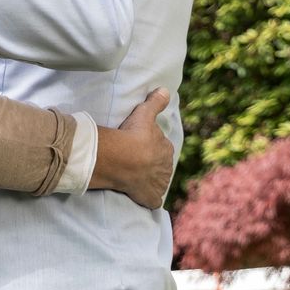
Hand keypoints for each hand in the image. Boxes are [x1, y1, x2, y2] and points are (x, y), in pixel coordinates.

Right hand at [90, 89, 174, 209]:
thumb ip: (155, 102)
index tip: (139, 145)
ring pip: (157, 181)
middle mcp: (166, 167)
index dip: (151, 146)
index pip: (161, 147)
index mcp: (167, 149)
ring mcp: (159, 184)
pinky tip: (141, 196)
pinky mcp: (150, 197)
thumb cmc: (133, 135)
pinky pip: (152, 200)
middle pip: (160, 165)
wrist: (122, 159)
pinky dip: (149, 198)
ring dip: (150, 180)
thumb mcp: (144, 114)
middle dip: (151, 164)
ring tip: (134, 176)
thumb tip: (165, 89)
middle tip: (135, 161)